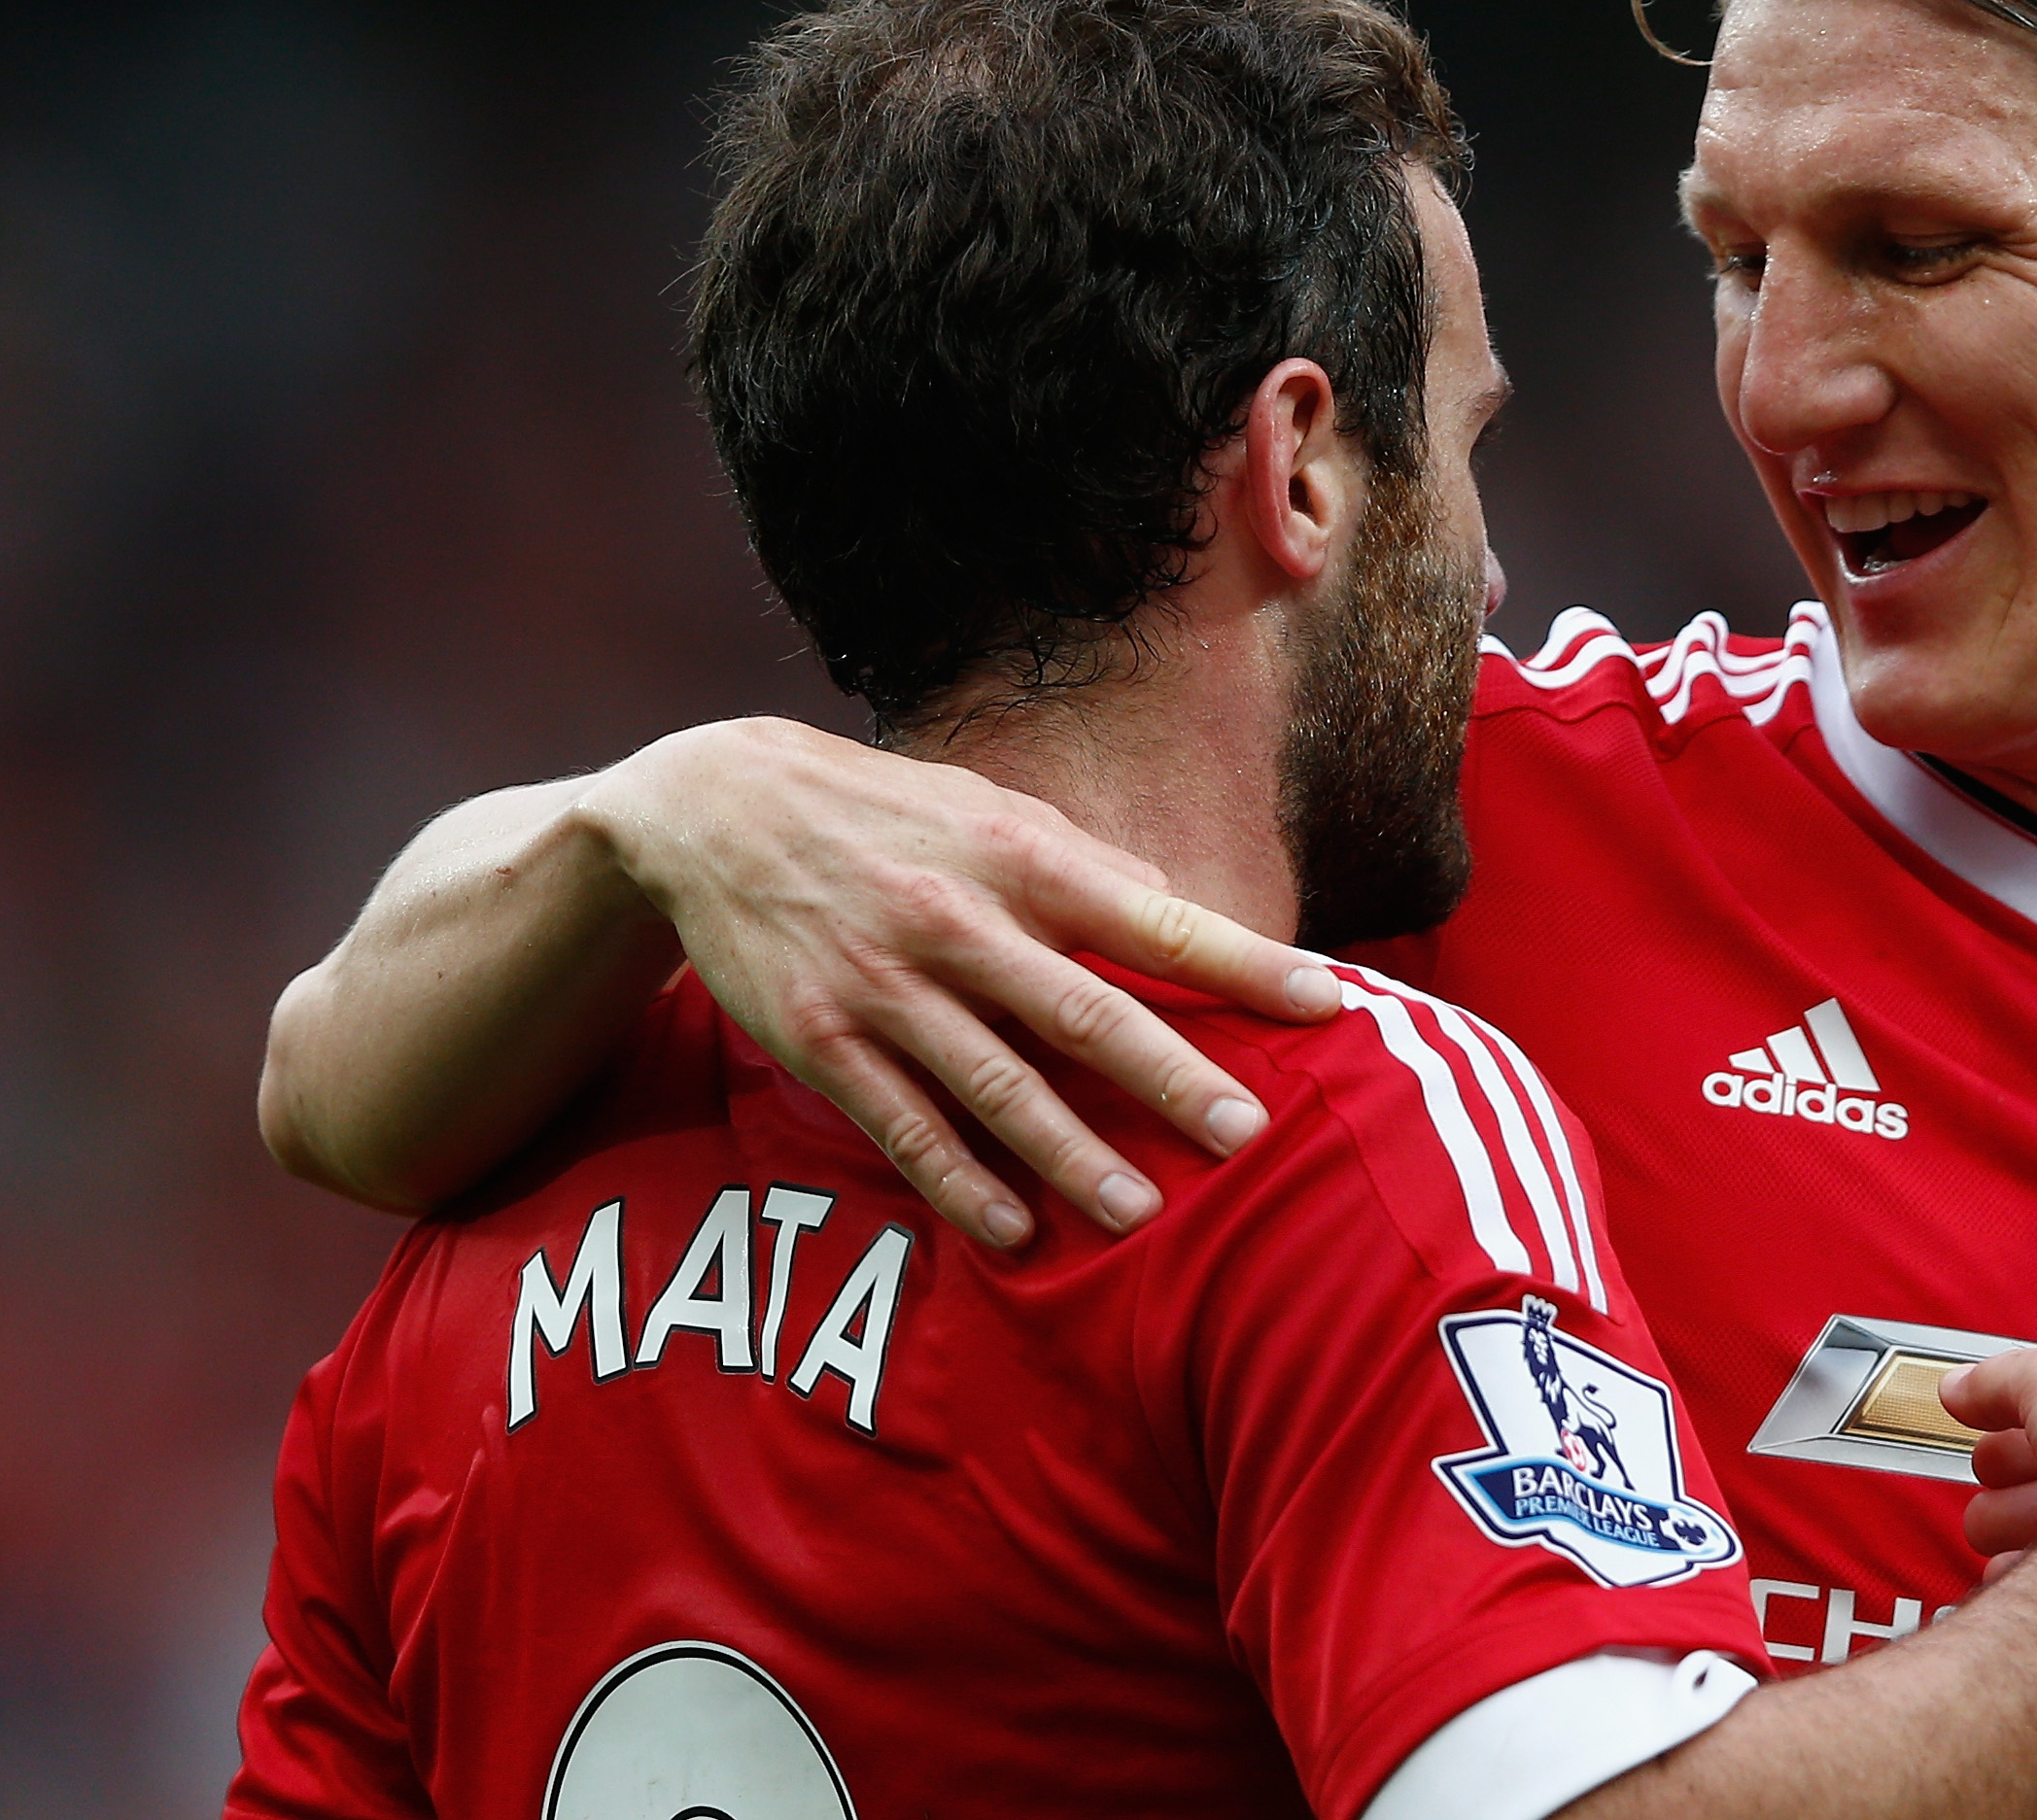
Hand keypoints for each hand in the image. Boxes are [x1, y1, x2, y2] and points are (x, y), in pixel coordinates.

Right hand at [576, 718, 1338, 1247]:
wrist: (713, 808)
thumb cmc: (883, 809)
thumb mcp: (990, 807)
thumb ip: (1086, 864)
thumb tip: (1180, 908)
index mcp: (1020, 856)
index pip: (1155, 918)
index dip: (1243, 963)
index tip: (1323, 1003)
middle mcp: (960, 922)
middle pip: (1085, 1013)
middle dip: (1172, 1078)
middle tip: (1249, 1137)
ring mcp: (888, 988)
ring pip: (997, 1086)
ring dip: (1074, 1154)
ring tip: (1143, 1212)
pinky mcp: (822, 1041)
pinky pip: (904, 1126)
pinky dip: (961, 1181)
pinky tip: (1015, 1228)